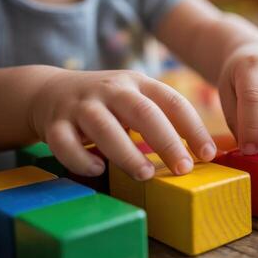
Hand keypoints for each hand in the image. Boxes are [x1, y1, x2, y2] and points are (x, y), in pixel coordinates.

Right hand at [30, 68, 214, 179]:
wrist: (48, 91)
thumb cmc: (107, 103)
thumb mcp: (135, 98)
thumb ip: (162, 117)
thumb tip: (200, 154)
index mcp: (138, 82)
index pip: (173, 102)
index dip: (194, 128)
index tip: (209, 154)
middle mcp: (111, 90)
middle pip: (143, 112)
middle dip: (166, 141)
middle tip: (183, 169)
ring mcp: (81, 105)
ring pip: (104, 127)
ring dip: (127, 153)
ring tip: (146, 175)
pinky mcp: (54, 123)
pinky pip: (65, 143)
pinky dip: (81, 159)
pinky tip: (97, 169)